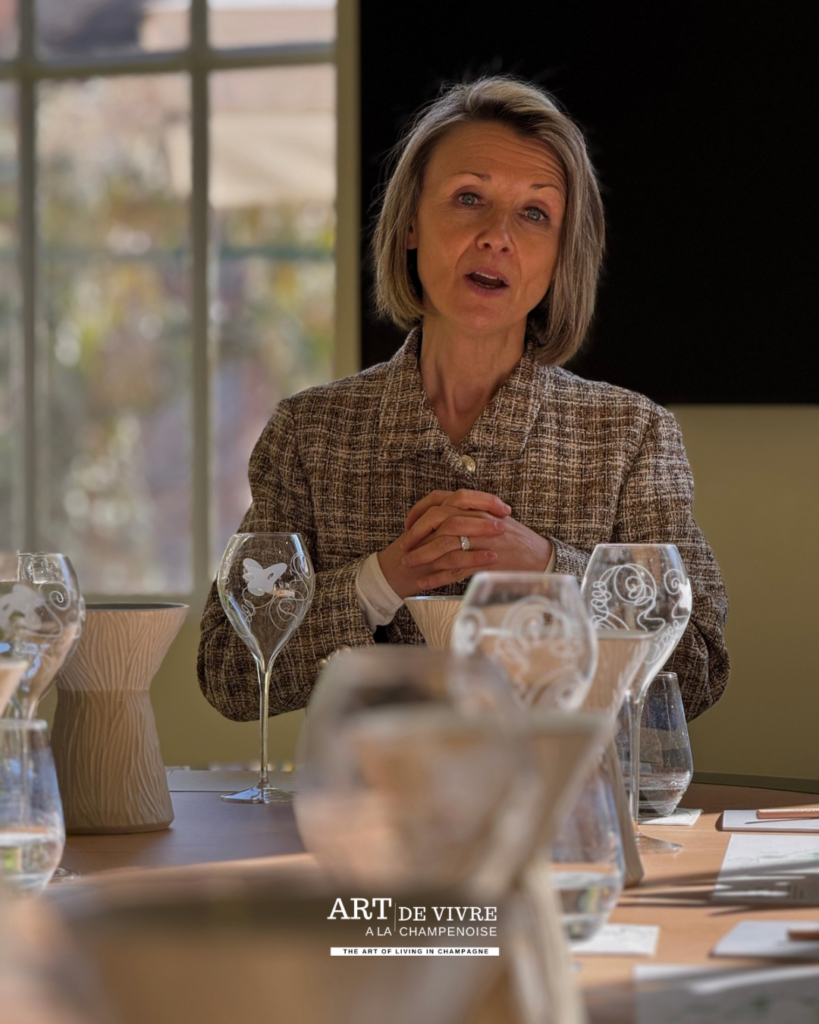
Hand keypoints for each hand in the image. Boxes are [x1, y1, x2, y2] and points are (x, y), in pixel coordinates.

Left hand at [394, 489, 552, 592]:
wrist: (539, 556)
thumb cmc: (515, 538)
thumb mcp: (493, 516)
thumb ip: (470, 511)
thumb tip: (442, 512)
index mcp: (478, 506)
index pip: (442, 499)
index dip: (421, 510)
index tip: (408, 523)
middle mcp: (479, 520)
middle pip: (440, 520)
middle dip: (418, 533)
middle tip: (405, 545)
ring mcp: (482, 541)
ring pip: (445, 545)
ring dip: (423, 555)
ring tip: (409, 564)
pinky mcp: (485, 563)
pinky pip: (455, 569)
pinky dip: (437, 577)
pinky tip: (424, 582)